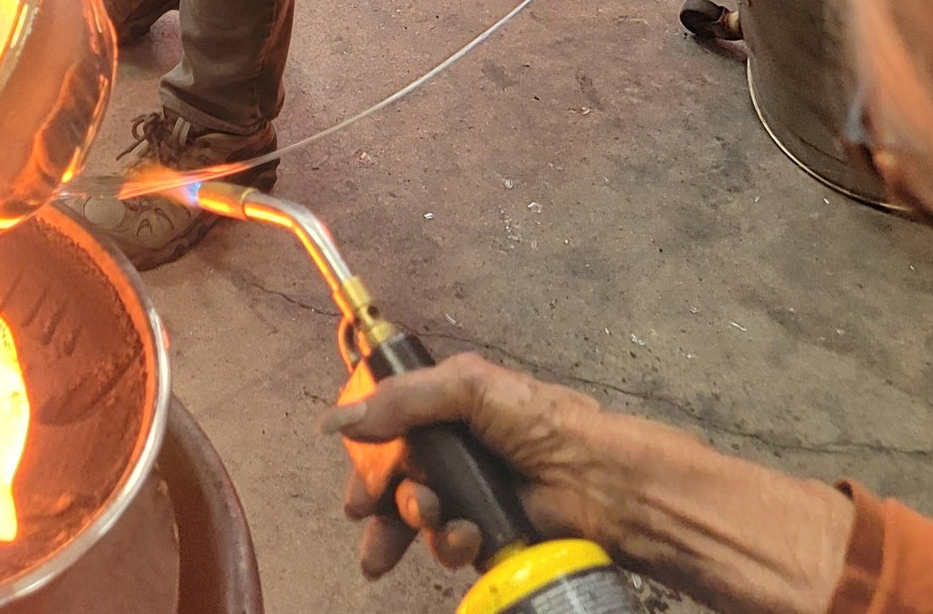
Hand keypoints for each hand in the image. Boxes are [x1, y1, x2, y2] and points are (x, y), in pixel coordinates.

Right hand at [326, 353, 623, 578]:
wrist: (596, 480)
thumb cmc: (539, 421)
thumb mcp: (467, 386)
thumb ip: (400, 400)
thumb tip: (336, 421)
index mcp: (444, 407)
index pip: (387, 426)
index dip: (365, 450)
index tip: (352, 465)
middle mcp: (451, 451)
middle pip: (393, 477)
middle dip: (376, 497)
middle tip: (364, 512)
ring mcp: (466, 496)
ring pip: (416, 515)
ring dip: (415, 518)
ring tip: (433, 517)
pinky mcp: (484, 536)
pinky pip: (448, 546)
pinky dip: (451, 543)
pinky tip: (468, 536)